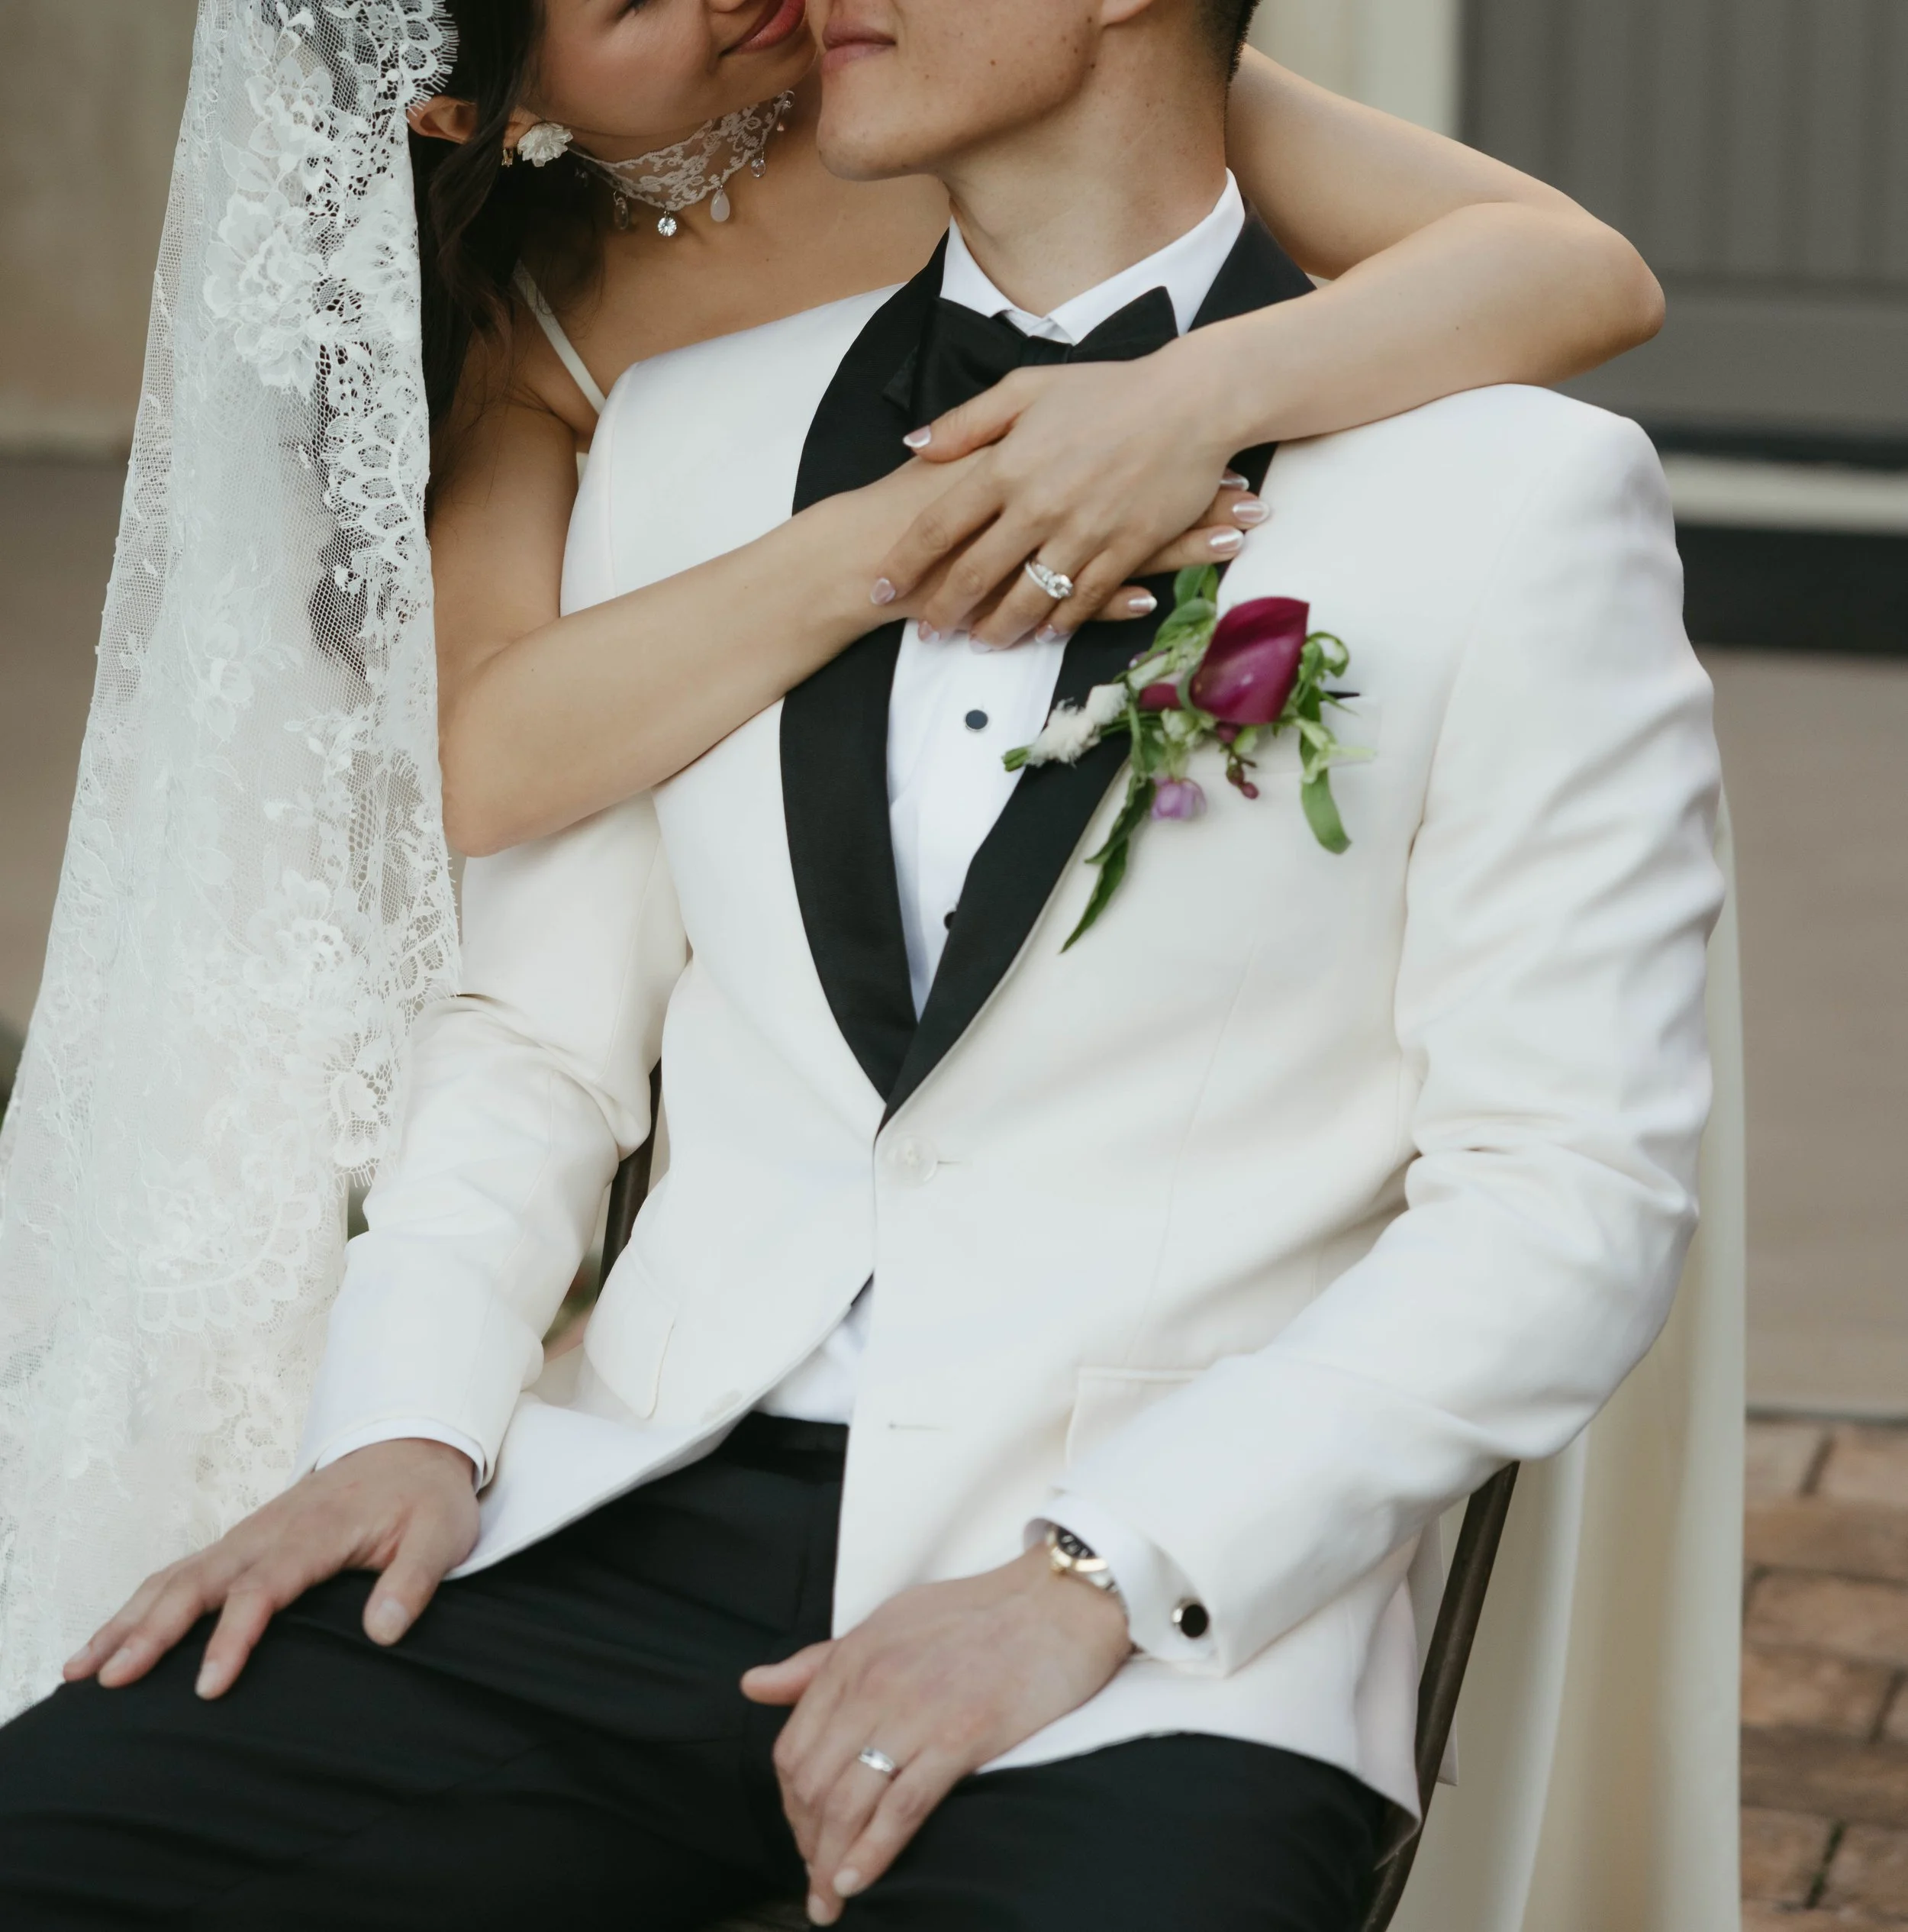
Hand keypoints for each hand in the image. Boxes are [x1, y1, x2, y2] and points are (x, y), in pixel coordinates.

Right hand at [62, 1437, 479, 1699]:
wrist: (416, 1446)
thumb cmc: (427, 1498)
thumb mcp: (442, 1534)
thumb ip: (414, 1581)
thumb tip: (384, 1632)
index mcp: (318, 1531)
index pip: (265, 1586)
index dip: (234, 1636)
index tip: (208, 1686)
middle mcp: (272, 1530)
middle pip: (200, 1580)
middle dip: (152, 1630)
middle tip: (112, 1679)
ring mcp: (251, 1534)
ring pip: (178, 1576)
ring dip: (129, 1619)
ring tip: (81, 1670)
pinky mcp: (244, 1542)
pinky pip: (182, 1572)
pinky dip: (139, 1604)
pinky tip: (108, 1642)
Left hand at [741, 1545, 1131, 1923]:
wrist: (1055, 1603)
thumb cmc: (976, 1614)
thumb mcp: (887, 1623)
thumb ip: (820, 1662)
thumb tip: (753, 1685)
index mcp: (853, 1657)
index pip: (793, 1746)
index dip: (789, 1803)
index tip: (802, 1834)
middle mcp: (874, 1684)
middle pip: (812, 1782)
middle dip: (805, 1842)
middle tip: (815, 1878)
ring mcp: (916, 1711)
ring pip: (847, 1802)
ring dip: (829, 1863)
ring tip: (828, 1901)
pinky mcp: (960, 1737)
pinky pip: (902, 1807)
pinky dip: (872, 1853)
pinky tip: (857, 1881)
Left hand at [871, 348, 1264, 647]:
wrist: (1191, 401)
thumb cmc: (1108, 389)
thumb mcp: (1028, 388)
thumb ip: (968, 421)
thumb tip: (916, 446)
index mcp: (1007, 466)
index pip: (938, 527)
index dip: (904, 563)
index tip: (882, 586)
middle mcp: (1038, 506)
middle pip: (973, 575)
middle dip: (943, 611)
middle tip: (927, 631)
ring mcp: (1082, 534)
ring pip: (1026, 599)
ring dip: (998, 628)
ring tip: (980, 642)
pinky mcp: (1124, 552)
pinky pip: (1081, 602)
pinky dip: (1057, 624)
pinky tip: (1041, 635)